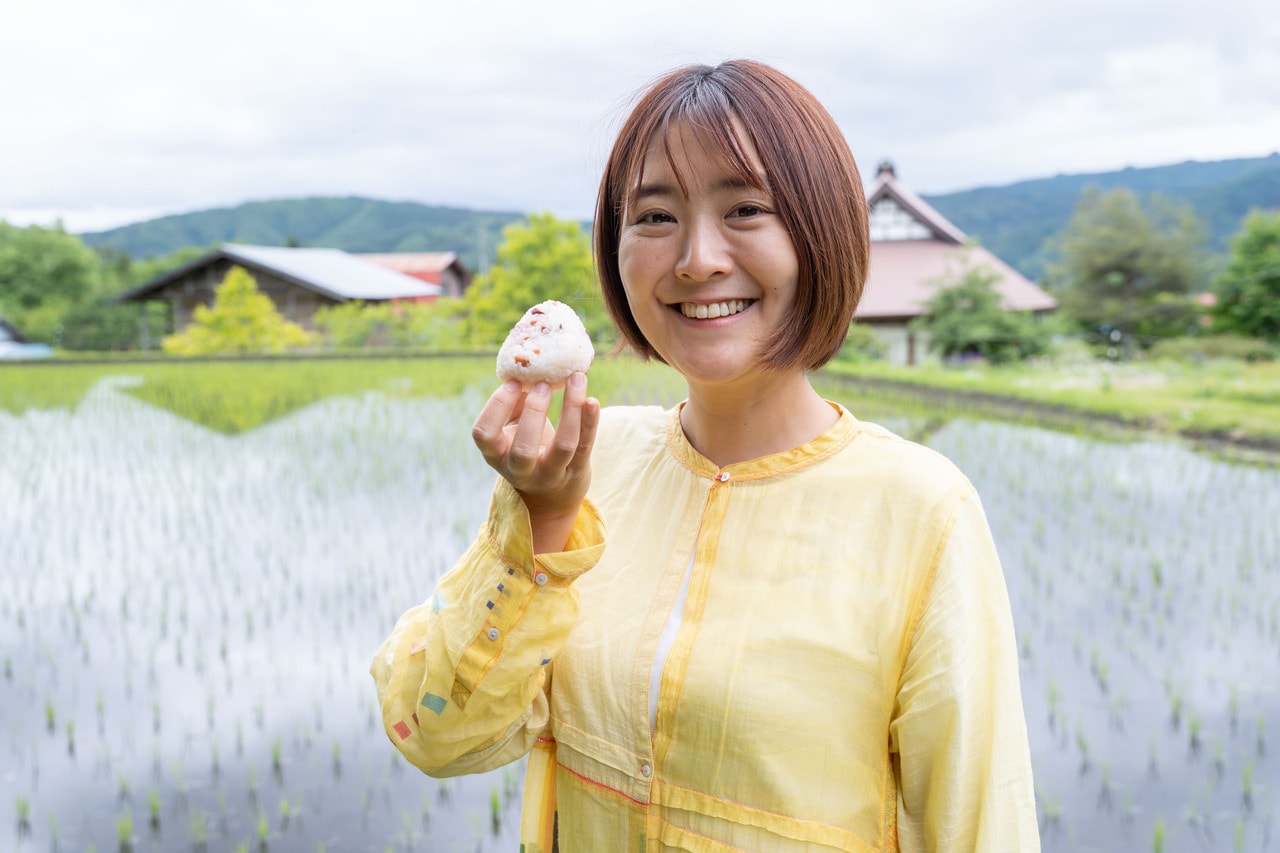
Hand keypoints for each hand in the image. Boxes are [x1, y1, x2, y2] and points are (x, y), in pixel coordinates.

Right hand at [471, 372, 599, 552]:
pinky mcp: (577, 471)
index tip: (513, 382)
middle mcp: (520, 470)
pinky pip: (586, 445)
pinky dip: (590, 421)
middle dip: (534, 412)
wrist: (552, 493)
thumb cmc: (529, 447)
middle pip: (523, 449)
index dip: (496, 406)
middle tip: (543, 383)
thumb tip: (526, 367)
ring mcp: (551, 474)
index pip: (484, 434)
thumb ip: (516, 402)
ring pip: (563, 446)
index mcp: (496, 455)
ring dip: (571, 410)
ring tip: (576, 379)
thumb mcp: (514, 430)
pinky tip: (592, 400)